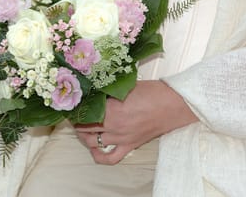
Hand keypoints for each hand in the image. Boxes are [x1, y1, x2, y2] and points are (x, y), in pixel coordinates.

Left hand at [75, 80, 197, 164]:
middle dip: (76, 121)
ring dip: (83, 135)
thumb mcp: (125, 86)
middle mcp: (114, 126)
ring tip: (80, 127)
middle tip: (73, 114)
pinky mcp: (130, 146)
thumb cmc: (152, 92)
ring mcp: (121, 138)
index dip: (75, 108)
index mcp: (111, 109)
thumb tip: (93, 89)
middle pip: (84, 127)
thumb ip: (108, 91)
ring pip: (92, 141)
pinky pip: (110, 158)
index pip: (84, 112)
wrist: (174, 104)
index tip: (71, 103)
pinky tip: (94, 149)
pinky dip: (99, 156)